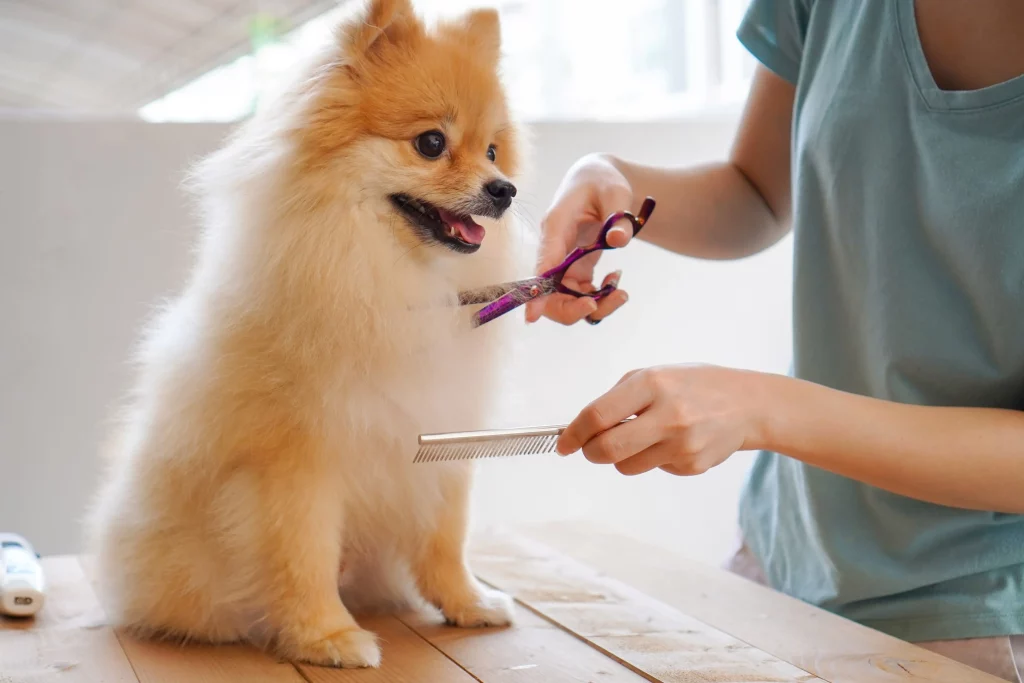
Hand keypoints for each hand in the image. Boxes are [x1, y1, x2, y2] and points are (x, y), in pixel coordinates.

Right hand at [526, 154, 634, 324]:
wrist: (599, 180)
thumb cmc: (602, 182)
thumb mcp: (616, 192)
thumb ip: (618, 217)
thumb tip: (619, 240)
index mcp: (555, 228)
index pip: (541, 267)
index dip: (535, 294)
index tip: (531, 316)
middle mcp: (554, 249)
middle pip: (549, 293)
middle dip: (574, 308)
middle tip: (610, 299)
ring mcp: (564, 261)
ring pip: (567, 299)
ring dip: (594, 305)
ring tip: (621, 292)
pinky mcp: (576, 267)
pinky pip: (581, 294)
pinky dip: (600, 296)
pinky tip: (615, 279)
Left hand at [556, 365, 770, 475]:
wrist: (747, 404)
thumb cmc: (693, 385)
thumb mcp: (655, 374)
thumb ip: (618, 397)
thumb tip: (583, 428)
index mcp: (652, 384)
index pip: (598, 416)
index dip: (574, 434)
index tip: (564, 444)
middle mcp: (668, 414)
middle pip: (607, 450)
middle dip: (590, 452)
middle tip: (590, 448)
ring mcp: (682, 443)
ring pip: (626, 466)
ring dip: (623, 456)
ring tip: (644, 437)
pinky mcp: (692, 465)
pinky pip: (654, 469)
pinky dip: (653, 459)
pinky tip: (674, 441)